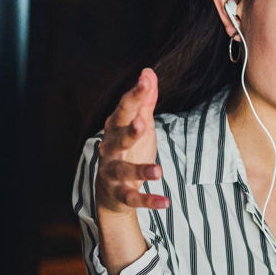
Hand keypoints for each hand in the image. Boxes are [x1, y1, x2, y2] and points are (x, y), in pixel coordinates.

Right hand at [96, 68, 169, 216]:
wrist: (110, 191)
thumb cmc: (128, 149)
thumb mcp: (139, 124)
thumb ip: (145, 101)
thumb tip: (148, 71)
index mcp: (115, 129)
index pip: (124, 110)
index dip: (134, 95)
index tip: (145, 80)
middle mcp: (110, 149)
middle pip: (118, 139)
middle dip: (130, 132)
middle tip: (144, 123)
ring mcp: (112, 172)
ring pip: (123, 170)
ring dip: (140, 170)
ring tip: (159, 171)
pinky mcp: (120, 193)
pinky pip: (133, 197)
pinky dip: (148, 200)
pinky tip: (165, 202)